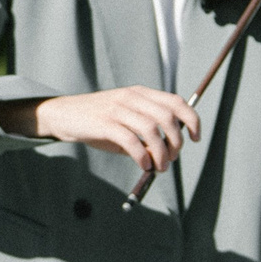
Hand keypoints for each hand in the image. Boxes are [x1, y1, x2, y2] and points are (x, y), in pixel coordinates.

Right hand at [0, 87, 201, 175]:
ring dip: (160, 153)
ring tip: (158, 167)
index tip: (196, 138)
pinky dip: (142, 156)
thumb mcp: (125, 121)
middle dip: (176, 141)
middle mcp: (131, 97)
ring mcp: (117, 109)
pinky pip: (131, 140)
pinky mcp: (104, 123)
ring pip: (152, 129)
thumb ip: (146, 134)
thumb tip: (165, 156)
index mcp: (140, 93)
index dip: (192, 120)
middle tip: (171, 159)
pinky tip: (144, 166)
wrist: (64, 115)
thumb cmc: (98, 122)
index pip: (176, 102)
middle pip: (167, 117)